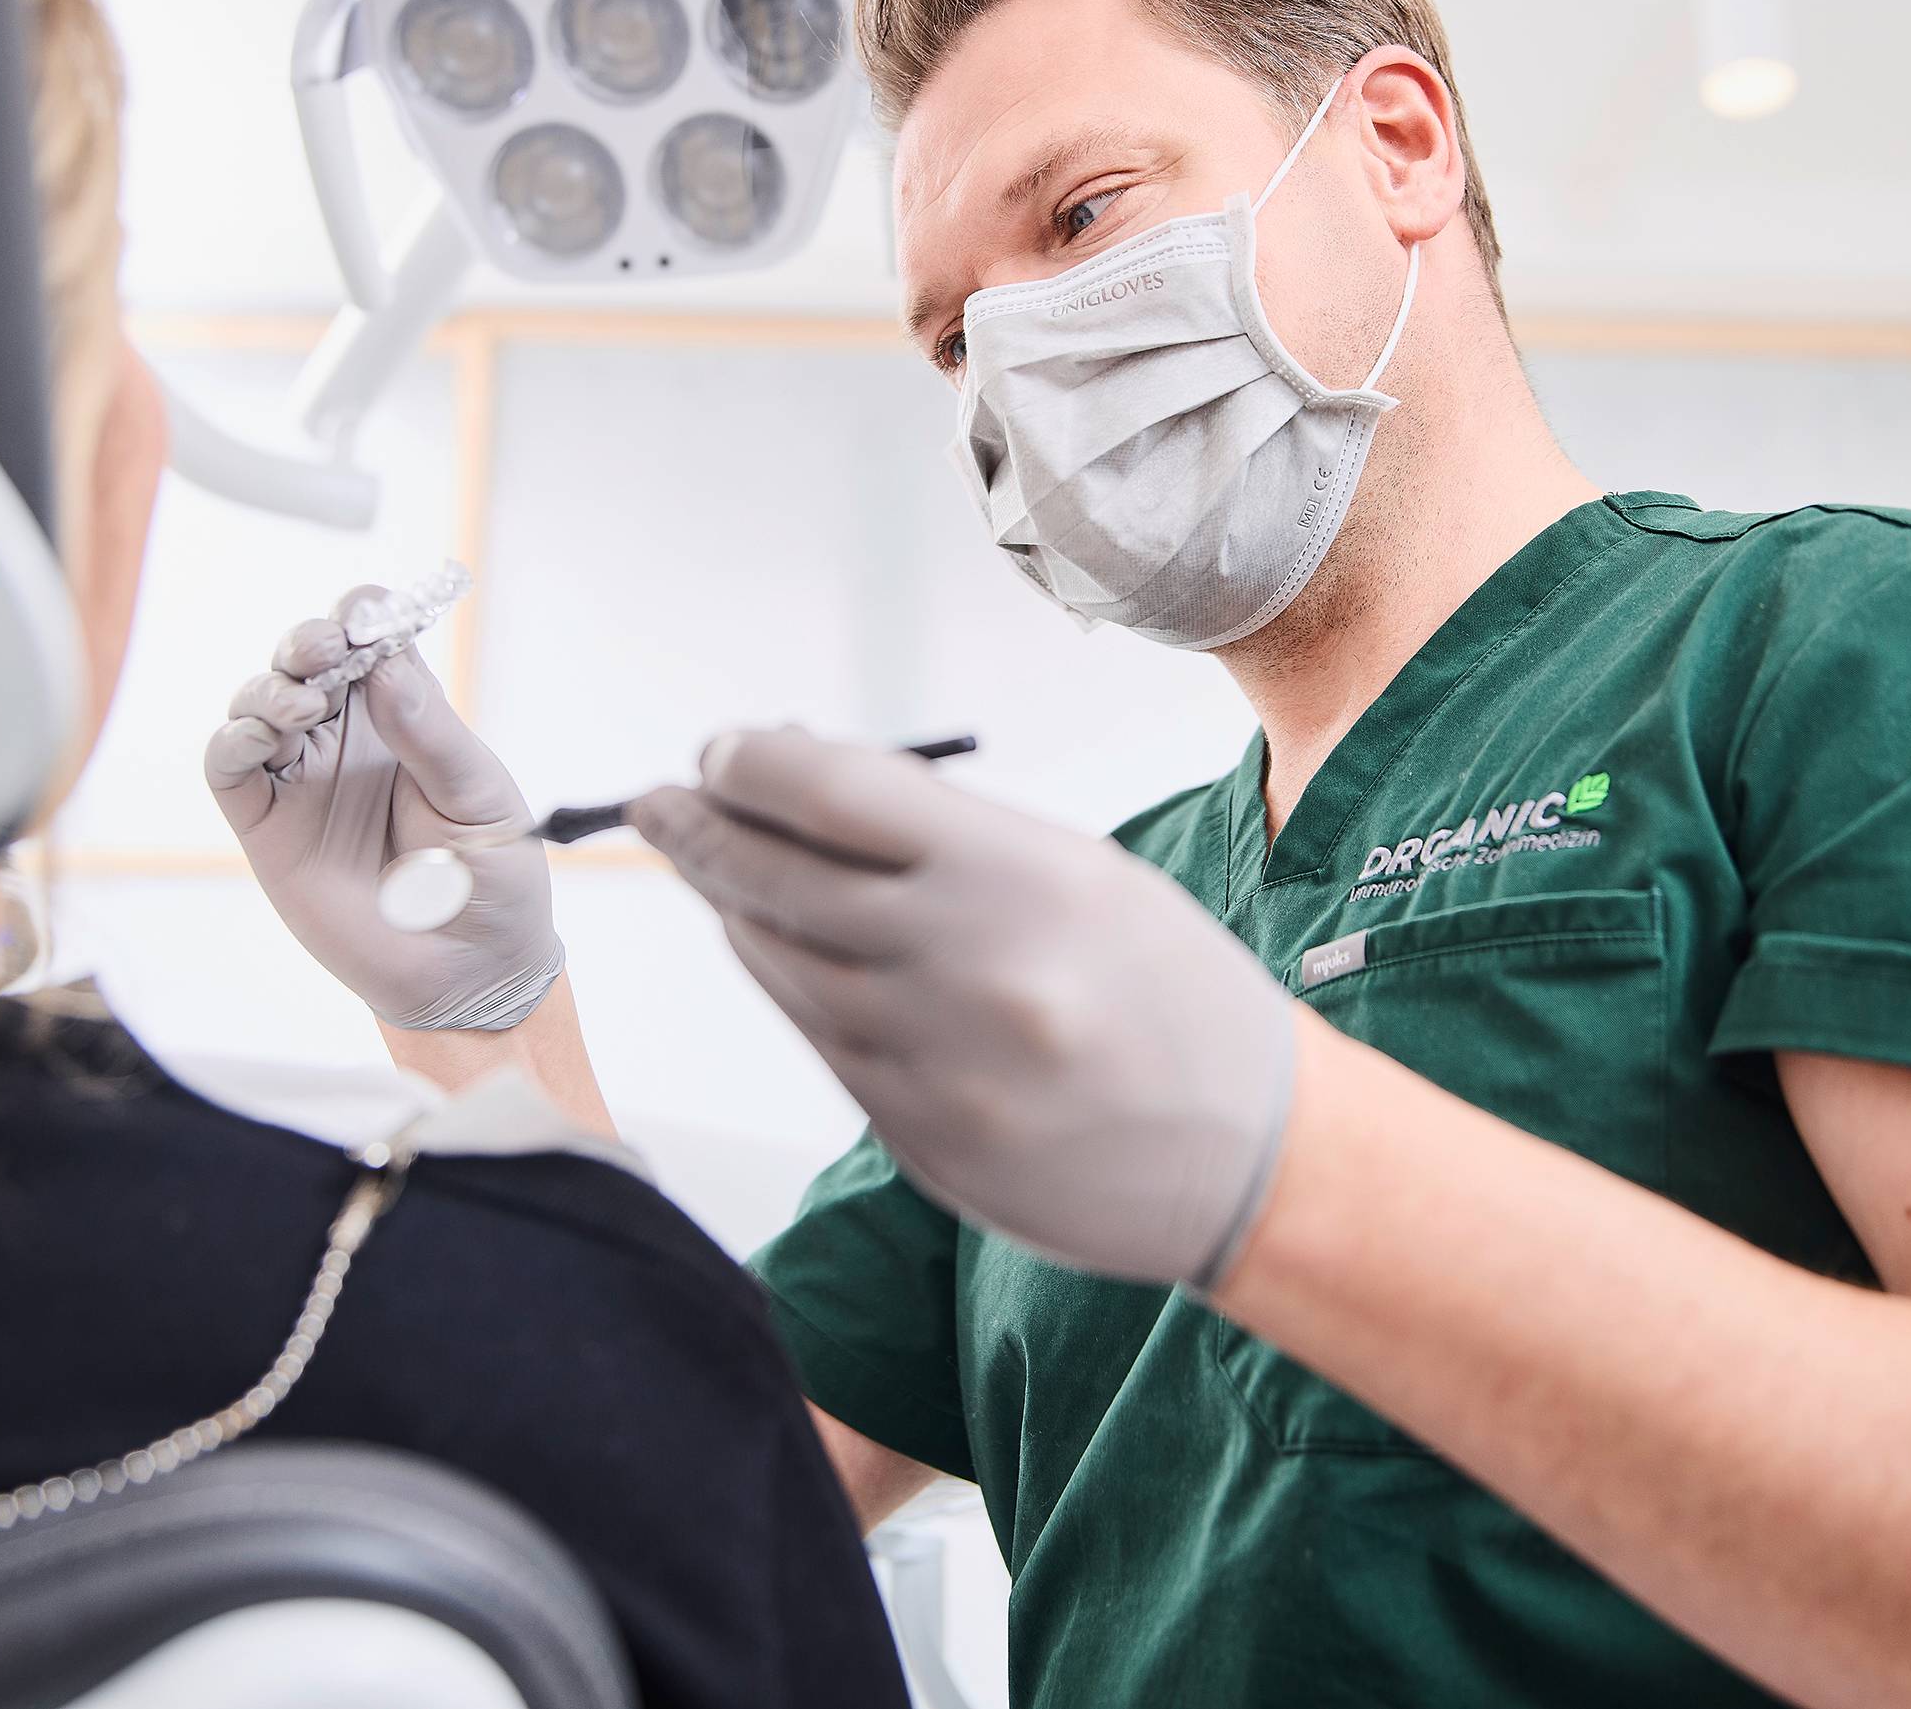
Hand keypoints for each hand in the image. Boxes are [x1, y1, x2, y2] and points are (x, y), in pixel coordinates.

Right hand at [203, 591, 562, 1030]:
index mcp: (407, 717)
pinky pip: (230, 768)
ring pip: (259, 702)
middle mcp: (349, 739)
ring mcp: (305, 780)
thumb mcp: (482, 802)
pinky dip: (234, 740)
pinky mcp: (268, 828)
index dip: (363, 617)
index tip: (367, 616)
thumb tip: (385, 666)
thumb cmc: (493, 882)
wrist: (471, 974)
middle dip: (307, 641)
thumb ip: (434, 738)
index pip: (373, 644)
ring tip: (304, 705)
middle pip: (305, 659)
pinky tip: (266, 737)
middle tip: (325, 650)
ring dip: (271, 687)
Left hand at [630, 726, 1298, 1286]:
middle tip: (658, 804)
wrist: (1252, 1157)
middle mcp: (962, 967)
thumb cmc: (1169, 991)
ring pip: (779, 963)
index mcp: (1015, 876)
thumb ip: (941, 837)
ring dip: (732, 908)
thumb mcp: (1078, 875)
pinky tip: (769, 948)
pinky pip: (815, 1037)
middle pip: (775, 878)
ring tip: (708, 869)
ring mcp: (931, 1063)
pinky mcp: (914, 1135)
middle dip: (702, 831)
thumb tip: (798, 783)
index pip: (824, 792)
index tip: (719, 754)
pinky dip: (781, 981)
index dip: (747, 764)